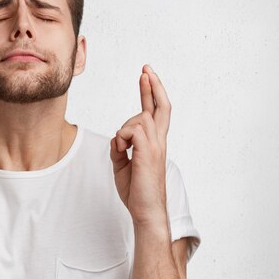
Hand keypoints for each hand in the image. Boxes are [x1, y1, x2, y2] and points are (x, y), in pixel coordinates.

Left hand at [110, 65, 170, 227]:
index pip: (155, 112)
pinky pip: (130, 131)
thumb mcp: (121, 164)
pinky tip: (124, 153)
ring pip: (137, 118)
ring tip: (124, 152)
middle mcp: (159, 141)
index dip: (151, 93)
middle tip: (146, 68)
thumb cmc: (136, 190)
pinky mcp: (149, 151)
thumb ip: (120, 147)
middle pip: (160, 106)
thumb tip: (118, 137)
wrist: (146, 210)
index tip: (146, 76)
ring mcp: (156, 145)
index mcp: (155, 143)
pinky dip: (121, 140)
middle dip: (153, 85)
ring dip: (124, 131)